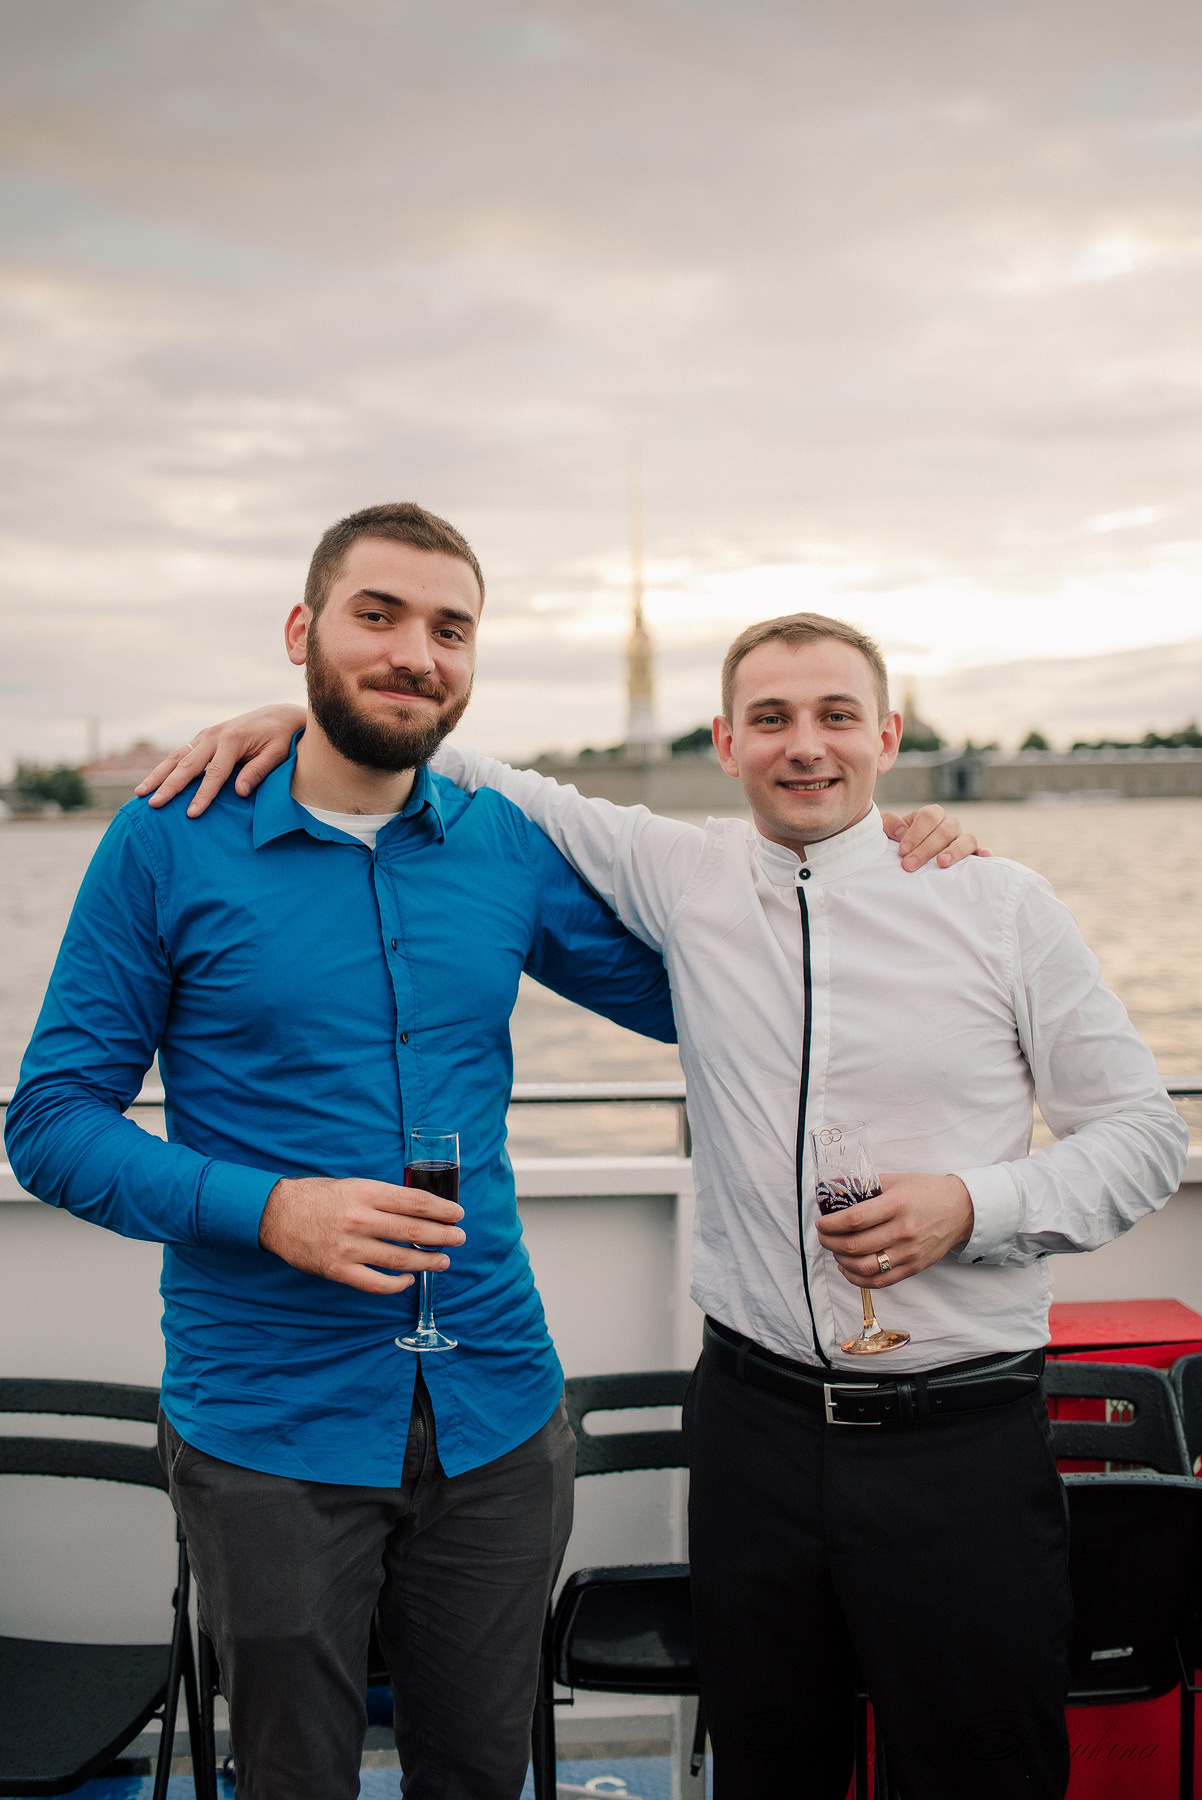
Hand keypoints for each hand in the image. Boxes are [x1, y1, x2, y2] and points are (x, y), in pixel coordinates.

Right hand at [135, 704, 306, 815]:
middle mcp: (214, 736)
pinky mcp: (202, 738)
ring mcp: (205, 735)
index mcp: (232, 740)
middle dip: (169, 786)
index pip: (214, 774)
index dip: (202, 795)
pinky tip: (153, 782)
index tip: (191, 814)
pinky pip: (180, 754)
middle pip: (187, 765)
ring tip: (141, 793)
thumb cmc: (281, 738)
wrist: (279, 715)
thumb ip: (258, 771)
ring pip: (176, 757)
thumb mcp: (277, 754)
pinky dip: (165, 768)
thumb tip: (239, 792)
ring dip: (157, 775)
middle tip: (154, 804)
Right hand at [258, 1175, 466, 1294]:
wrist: (276, 1213)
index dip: (441, 1209)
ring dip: (426, 1262)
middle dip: (442, 1236)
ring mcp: (348, 1247)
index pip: (414, 1202)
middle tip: (459, 1238)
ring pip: (399, 1260)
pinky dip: (396, 1284)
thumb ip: (382, 1197)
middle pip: (413, 1231)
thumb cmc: (317, 1196)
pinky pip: (375, 1283)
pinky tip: (409, 1280)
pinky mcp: (337, 1270)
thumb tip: (418, 1209)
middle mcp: (359, 1219)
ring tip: (443, 1261)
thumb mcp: (352, 1186)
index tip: (457, 1214)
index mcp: (365, 1193)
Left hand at [816, 1171, 973, 1287]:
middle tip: (823, 1236)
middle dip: (830, 1242)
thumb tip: (833, 1187)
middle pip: (856, 1245)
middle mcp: (903, 1231)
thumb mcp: (896, 1180)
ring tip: (835, 1251)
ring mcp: (909, 1252)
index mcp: (897, 1205)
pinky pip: (881, 1281)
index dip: (831, 1224)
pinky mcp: (914, 1267)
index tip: (821, 1223)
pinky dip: (858, 1278)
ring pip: (865, 1267)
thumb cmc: (926, 1192)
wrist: (961, 1210)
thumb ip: (866, 1185)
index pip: (855, 1219)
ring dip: (842, 1261)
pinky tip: (848, 1268)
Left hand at [880, 804, 991, 871]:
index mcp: (931, 815)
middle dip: (927, 848)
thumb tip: (901, 830)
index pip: (929, 816)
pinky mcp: (970, 855)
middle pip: (946, 830)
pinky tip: (984, 857)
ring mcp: (961, 839)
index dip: (916, 833)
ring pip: (966, 839)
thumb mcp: (886, 831)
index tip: (902, 850)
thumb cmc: (897, 842)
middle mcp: (949, 825)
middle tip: (910, 865)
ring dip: (954, 851)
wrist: (906, 857)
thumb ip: (889, 825)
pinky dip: (983, 853)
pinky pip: (980, 852)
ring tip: (941, 863)